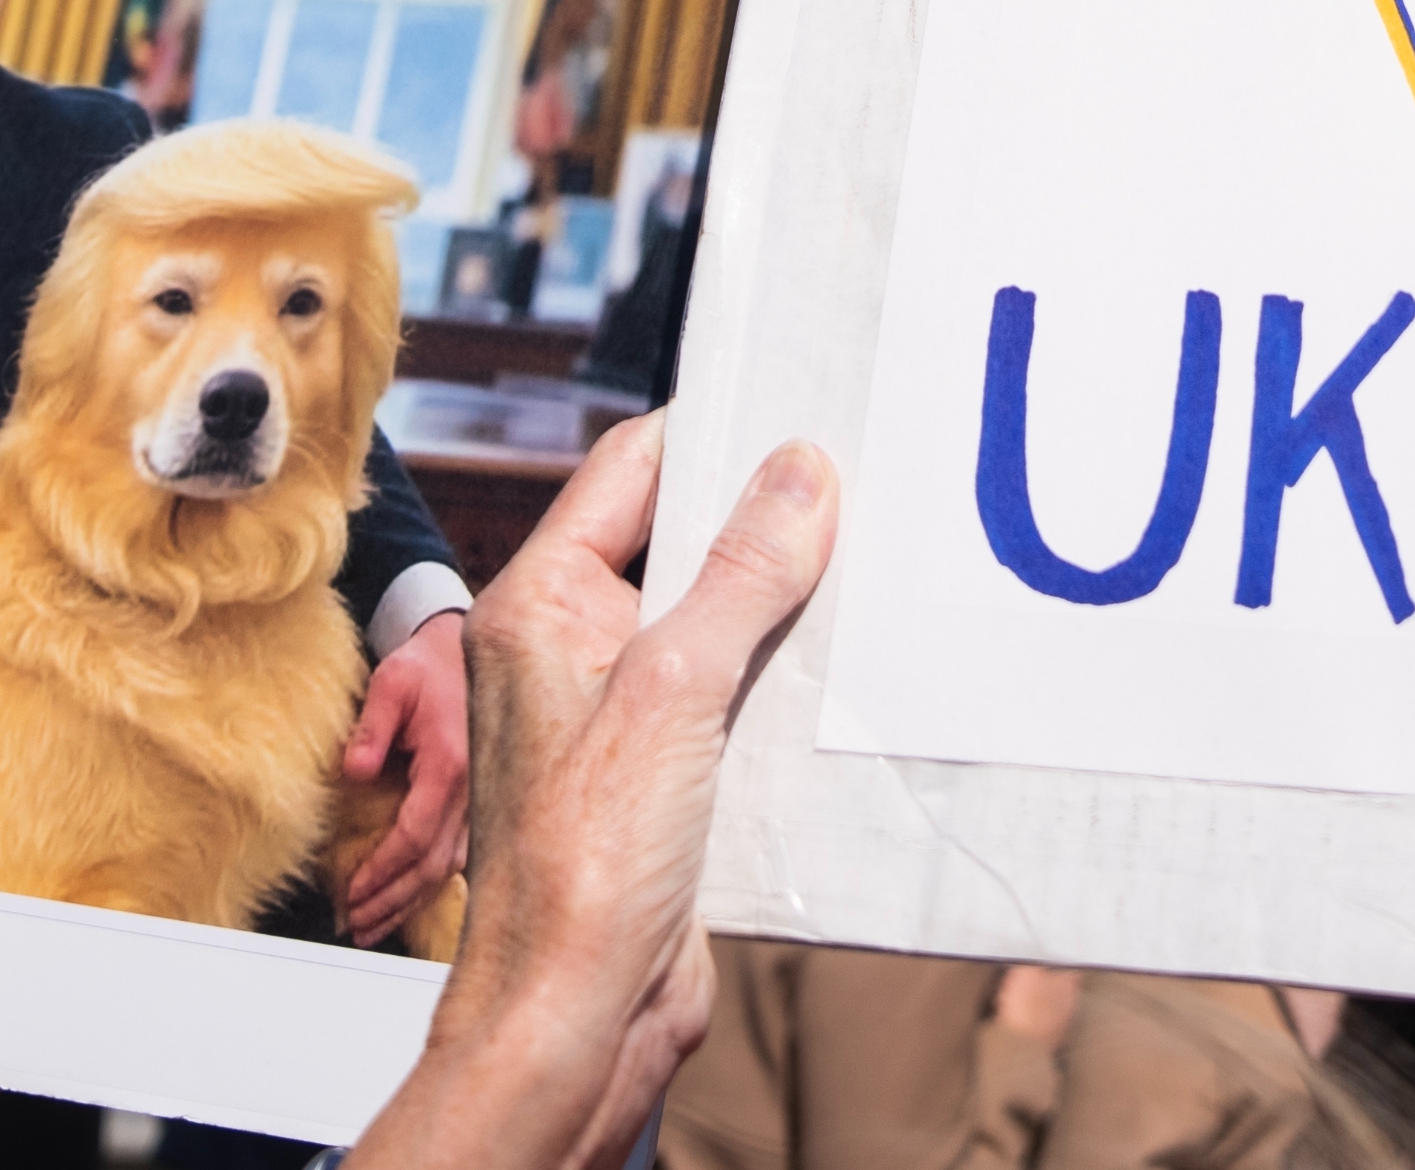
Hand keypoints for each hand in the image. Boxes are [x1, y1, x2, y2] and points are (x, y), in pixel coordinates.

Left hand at [337, 610, 473, 940]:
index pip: (415, 837)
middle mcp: (474, 788)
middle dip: (392, 902)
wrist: (467, 648)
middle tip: (355, 926)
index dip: (381, 872)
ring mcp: (483, 797)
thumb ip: (371, 727)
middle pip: (433, 866)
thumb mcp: (392, 683)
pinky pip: (459, 853)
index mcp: (452, 764)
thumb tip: (355, 771)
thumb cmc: (429, 664)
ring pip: (450, 867)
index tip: (351, 893)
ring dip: (411, 901)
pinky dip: (432, 882)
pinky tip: (412, 898)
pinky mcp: (481, 799)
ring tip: (376, 925)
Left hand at [351, 418, 836, 1169]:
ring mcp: (618, 708)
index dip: (717, 432)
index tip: (805, 402)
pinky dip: (788, 668)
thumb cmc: (585, 865)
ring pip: (716, 613)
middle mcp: (572, 646)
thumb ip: (740, 574)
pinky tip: (849, 661)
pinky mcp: (664, 767)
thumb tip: (799, 469)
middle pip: (680, 538)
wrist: (578, 1013)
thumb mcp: (676, 690)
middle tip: (863, 478)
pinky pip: (735, 684)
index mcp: (542, 606)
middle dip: (767, 514)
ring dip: (785, 596)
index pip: (632, 471)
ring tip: (872, 561)